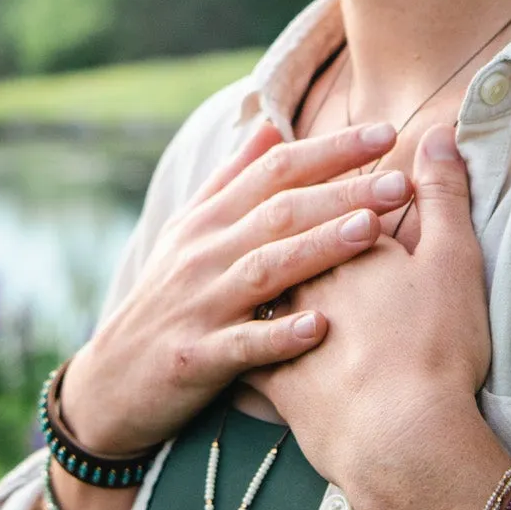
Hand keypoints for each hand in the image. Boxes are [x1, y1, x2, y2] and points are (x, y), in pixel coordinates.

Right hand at [58, 119, 416, 456]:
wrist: (109, 382)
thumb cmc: (165, 300)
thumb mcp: (188, 234)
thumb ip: (232, 180)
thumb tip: (271, 127)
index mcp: (210, 221)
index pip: (274, 170)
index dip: (329, 150)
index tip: (386, 132)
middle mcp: (205, 254)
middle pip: (279, 212)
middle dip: (341, 193)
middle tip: (401, 182)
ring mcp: (200, 305)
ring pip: (265, 269)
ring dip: (318, 248)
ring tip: (370, 231)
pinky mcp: (196, 358)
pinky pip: (243, 346)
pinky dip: (279, 337)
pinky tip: (320, 328)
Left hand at [246, 124, 492, 500]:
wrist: (399, 438)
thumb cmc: (435, 347)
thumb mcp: (454, 261)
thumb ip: (445, 196)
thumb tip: (439, 133)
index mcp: (343, 246)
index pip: (334, 203)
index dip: (344, 191)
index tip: (354, 187)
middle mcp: (303, 282)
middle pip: (289, 240)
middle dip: (295, 226)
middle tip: (306, 226)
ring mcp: (282, 333)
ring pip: (260, 294)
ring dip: (263, 283)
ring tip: (268, 279)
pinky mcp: (274, 386)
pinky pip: (249, 360)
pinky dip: (248, 347)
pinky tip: (243, 349)